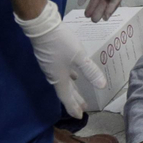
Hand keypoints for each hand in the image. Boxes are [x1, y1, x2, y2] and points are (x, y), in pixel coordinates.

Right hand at [15, 0, 106, 117]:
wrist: (41, 26)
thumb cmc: (60, 43)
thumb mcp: (79, 57)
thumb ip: (90, 71)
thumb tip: (101, 86)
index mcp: (59, 79)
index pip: (67, 98)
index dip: (74, 107)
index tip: (80, 116)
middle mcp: (53, 75)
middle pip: (65, 91)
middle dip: (75, 100)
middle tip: (83, 108)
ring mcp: (50, 66)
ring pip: (63, 81)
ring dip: (72, 89)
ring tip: (79, 94)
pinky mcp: (50, 57)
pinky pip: (61, 72)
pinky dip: (68, 76)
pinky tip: (72, 73)